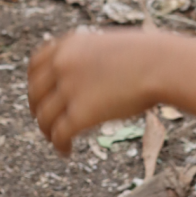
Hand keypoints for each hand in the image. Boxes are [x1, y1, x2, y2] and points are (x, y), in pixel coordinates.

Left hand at [28, 28, 161, 155]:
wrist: (161, 64)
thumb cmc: (146, 56)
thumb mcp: (108, 47)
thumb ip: (89, 59)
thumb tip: (85, 78)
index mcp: (68, 45)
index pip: (35, 65)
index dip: (34, 84)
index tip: (39, 96)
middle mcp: (62, 64)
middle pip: (34, 93)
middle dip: (37, 109)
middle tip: (46, 122)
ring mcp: (69, 88)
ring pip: (44, 117)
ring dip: (48, 131)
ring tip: (58, 140)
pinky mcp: (80, 113)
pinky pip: (59, 134)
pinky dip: (59, 146)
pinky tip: (67, 152)